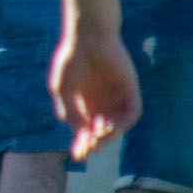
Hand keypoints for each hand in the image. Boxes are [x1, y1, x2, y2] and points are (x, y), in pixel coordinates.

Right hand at [51, 22, 140, 160]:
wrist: (86, 37)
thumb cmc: (70, 60)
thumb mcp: (61, 88)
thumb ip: (68, 110)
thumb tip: (79, 131)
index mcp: (84, 105)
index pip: (85, 132)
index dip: (81, 145)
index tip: (75, 156)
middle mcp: (102, 104)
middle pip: (102, 133)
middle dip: (95, 144)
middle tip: (88, 151)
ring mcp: (117, 98)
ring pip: (117, 126)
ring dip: (109, 136)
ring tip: (97, 136)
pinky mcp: (130, 90)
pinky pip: (132, 113)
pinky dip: (123, 123)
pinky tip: (110, 126)